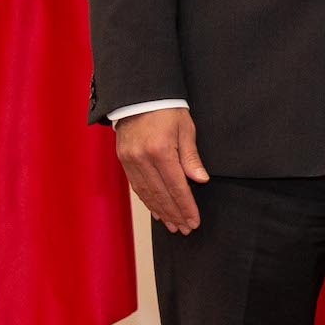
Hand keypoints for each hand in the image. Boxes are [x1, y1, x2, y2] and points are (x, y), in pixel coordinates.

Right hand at [115, 107, 208, 232]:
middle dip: (174, 214)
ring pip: (147, 194)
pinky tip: (156, 211)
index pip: (176, 186)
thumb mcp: (185, 128)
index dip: (186, 206)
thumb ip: (191, 157)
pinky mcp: (123, 160)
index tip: (193, 221)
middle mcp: (142, 159)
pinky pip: (137, 186)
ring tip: (172, 225)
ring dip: (160, 212)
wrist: (139, 95)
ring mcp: (130, 160)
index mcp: (160, 150)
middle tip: (184, 229)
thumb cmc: (167, 109)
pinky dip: (147, 201)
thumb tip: (201, 180)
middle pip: (160, 194)